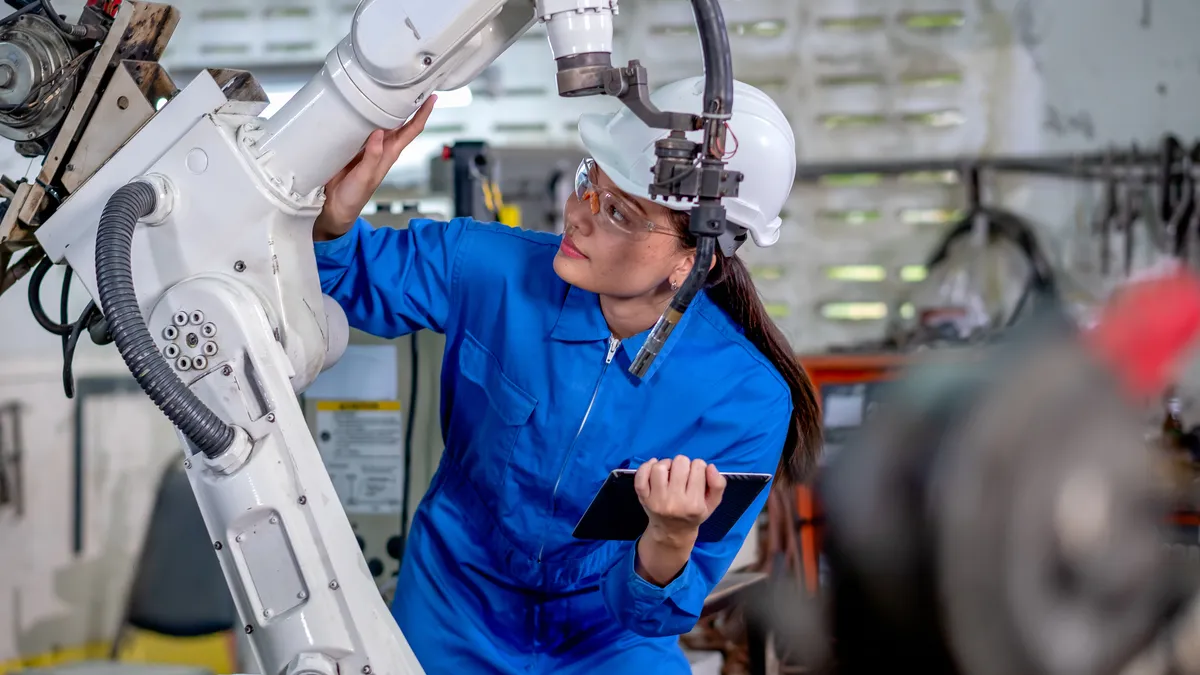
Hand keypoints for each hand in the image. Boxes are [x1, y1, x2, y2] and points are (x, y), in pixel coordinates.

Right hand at [313, 95, 437, 240]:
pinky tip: (359, 101)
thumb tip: (379, 134)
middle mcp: (381, 146)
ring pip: (380, 119)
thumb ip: (372, 157)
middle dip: (407, 102)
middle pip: (399, 120)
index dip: (423, 114)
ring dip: (384, 105)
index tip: (432, 98)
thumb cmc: (354, 197)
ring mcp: (366, 144)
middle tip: (413, 82)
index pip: (412, 130)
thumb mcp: (366, 177)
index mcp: (389, 153)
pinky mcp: (351, 144)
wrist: (336, 206)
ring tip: (388, 86)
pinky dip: (361, 112)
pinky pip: (359, 124)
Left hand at [634, 456, 726, 548]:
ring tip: (670, 472)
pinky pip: (641, 475)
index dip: (699, 467)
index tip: (697, 477)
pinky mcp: (643, 497)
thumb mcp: (712, 503)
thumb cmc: (693, 515)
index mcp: (694, 504)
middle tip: (683, 475)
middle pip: (680, 463)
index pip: (698, 467)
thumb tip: (710, 466)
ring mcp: (656, 500)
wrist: (672, 532)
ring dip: (666, 464)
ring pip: (660, 467)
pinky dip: (646, 466)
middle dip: (684, 464)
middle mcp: (674, 502)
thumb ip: (718, 484)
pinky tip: (654, 467)